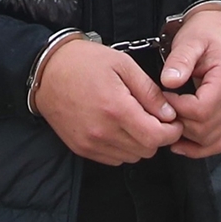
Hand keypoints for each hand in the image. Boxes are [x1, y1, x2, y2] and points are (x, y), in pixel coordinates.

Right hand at [35, 40, 183, 165]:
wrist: (46, 71)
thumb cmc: (84, 62)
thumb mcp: (123, 65)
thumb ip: (149, 91)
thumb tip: (169, 114)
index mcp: (116, 109)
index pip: (156, 137)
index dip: (172, 131)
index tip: (173, 121)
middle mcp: (103, 132)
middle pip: (146, 150)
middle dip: (157, 136)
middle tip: (155, 118)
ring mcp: (90, 143)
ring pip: (131, 157)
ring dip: (139, 143)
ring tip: (134, 121)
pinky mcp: (81, 148)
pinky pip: (114, 159)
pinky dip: (122, 148)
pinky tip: (118, 128)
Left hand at [160, 9, 220, 158]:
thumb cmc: (206, 33)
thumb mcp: (190, 40)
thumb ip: (179, 60)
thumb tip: (169, 81)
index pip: (202, 110)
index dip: (177, 109)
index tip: (163, 96)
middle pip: (205, 129)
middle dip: (179, 123)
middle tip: (162, 109)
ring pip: (211, 140)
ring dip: (186, 137)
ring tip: (168, 122)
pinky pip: (217, 142)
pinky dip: (198, 147)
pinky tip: (180, 142)